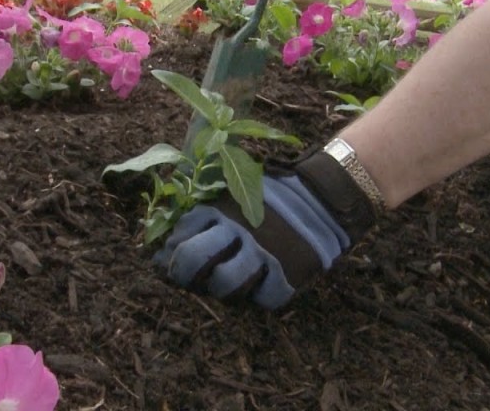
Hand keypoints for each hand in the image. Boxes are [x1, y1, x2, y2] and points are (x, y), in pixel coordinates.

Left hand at [154, 151, 376, 309]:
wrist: (323, 197)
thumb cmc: (272, 195)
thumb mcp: (236, 189)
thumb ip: (205, 209)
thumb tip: (165, 239)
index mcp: (222, 207)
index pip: (182, 233)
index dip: (171, 250)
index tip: (170, 258)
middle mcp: (239, 230)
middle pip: (194, 260)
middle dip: (183, 272)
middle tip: (186, 277)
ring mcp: (264, 254)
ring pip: (225, 285)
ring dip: (219, 289)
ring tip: (223, 283)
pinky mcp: (288, 274)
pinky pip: (262, 300)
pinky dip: (258, 296)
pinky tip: (258, 285)